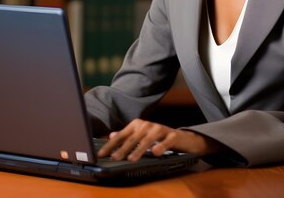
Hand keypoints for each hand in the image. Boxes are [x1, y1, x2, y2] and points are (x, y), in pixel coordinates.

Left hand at [97, 118, 220, 161]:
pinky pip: (166, 141)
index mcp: (138, 125)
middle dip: (123, 149)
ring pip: (147, 140)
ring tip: (131, 159)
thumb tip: (111, 136)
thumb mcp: (141, 136)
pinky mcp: (173, 135)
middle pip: (133, 138)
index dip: (111, 145)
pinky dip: (161, 146)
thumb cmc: (158, 138)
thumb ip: (127, 136)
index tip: (102, 154)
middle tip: (115, 158)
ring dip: (139, 149)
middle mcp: (148, 125)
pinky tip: (155, 152)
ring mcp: (160, 129)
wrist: (182, 137)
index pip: (121, 135)